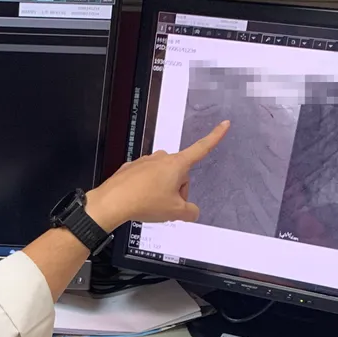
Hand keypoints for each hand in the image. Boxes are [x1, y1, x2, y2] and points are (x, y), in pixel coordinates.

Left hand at [85, 120, 229, 229]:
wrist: (113, 202)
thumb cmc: (143, 201)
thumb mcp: (175, 212)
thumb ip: (190, 212)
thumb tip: (192, 212)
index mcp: (177, 164)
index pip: (202, 148)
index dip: (215, 136)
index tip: (224, 124)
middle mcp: (161, 159)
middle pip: (180, 174)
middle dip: (178, 190)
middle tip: (168, 206)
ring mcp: (145, 162)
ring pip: (162, 178)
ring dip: (161, 191)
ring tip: (151, 205)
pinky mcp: (132, 169)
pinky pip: (146, 180)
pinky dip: (146, 191)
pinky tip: (140, 201)